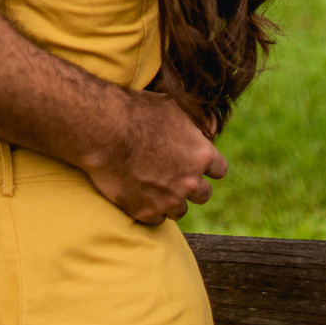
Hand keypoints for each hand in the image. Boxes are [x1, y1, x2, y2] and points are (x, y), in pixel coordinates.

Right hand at [84, 88, 226, 224]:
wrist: (105, 131)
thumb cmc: (138, 112)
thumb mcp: (174, 106)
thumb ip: (199, 121)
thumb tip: (213, 129)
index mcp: (201, 155)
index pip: (220, 170)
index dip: (208, 166)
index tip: (196, 162)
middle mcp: (190, 182)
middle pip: (204, 194)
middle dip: (192, 185)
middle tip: (174, 175)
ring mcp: (169, 200)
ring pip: (180, 210)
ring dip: (171, 200)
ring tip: (154, 185)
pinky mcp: (146, 212)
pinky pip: (156, 218)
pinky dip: (150, 209)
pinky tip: (139, 194)